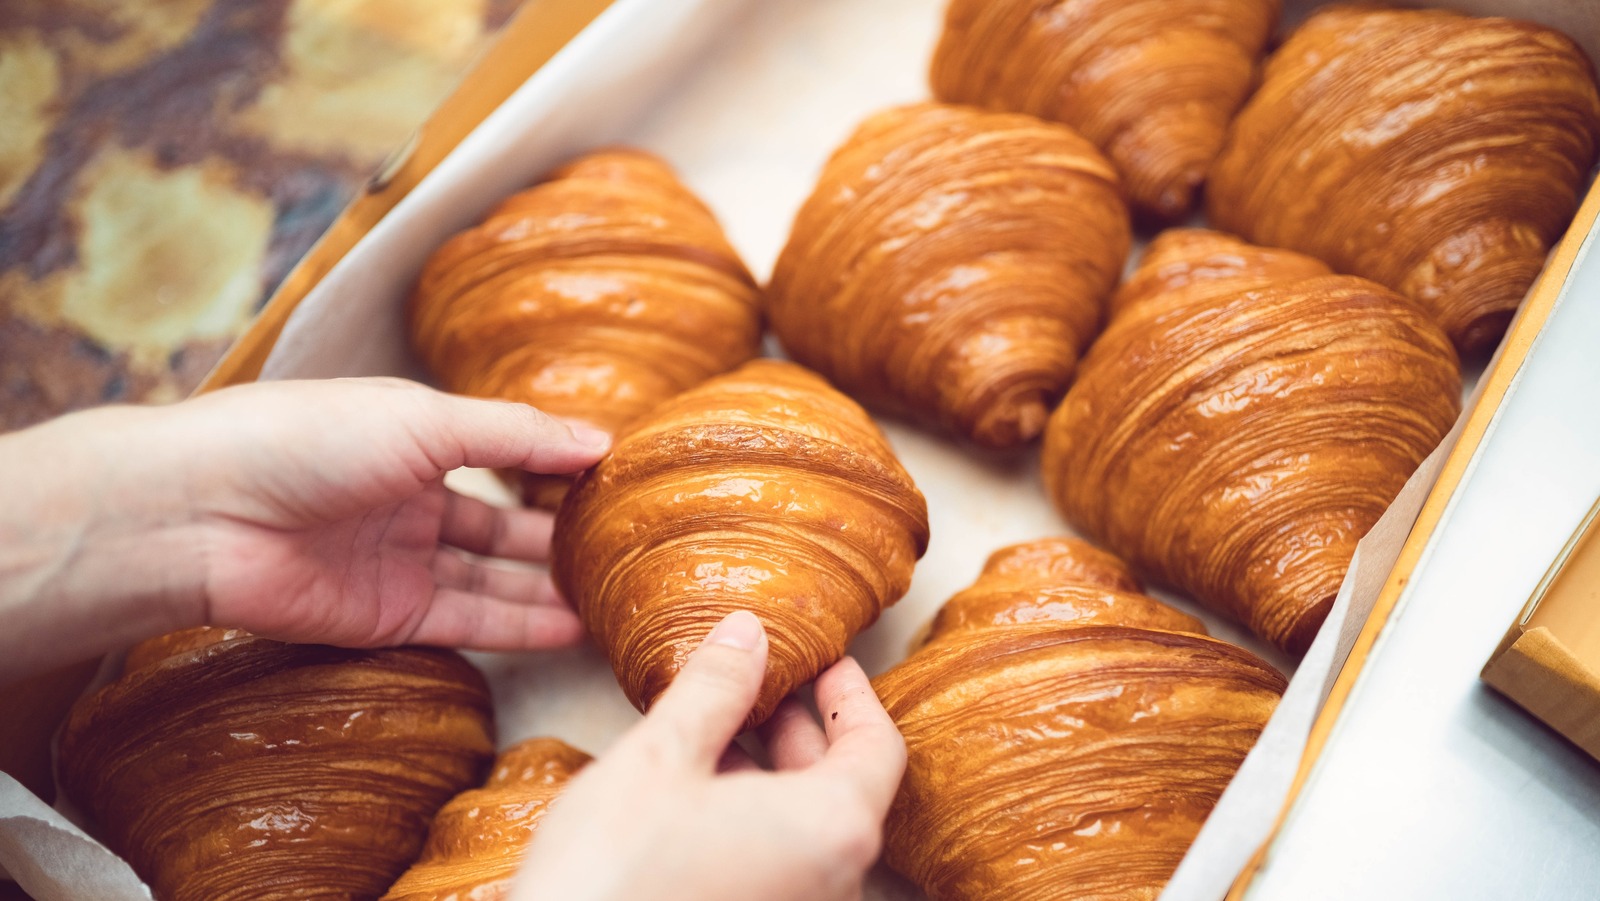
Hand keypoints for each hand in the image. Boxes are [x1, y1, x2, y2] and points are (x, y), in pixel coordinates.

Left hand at [0, 378, 608, 679]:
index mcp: (416, 438)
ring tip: (613, 598)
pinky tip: (569, 626)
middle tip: (627, 552)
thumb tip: (601, 440)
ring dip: (549, 589)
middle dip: (561, 538)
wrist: (205, 512)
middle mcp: (410, 501)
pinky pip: (466, 622)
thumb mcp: (426, 420)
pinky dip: (518, 626)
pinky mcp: (386, 616)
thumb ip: (517, 436)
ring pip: (491, 579)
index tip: (624, 480)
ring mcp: (399, 562)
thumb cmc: (308, 439)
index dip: (560, 467)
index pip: (506, 454)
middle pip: (503, 527)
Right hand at [513, 611, 906, 900]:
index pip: (878, 746)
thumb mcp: (661, 759)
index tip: (826, 659)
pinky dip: (756, 822)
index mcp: (833, 829)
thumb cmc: (612, 880)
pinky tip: (696, 798)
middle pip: (844, 788)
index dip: (851, 693)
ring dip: (772, 775)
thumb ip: (714, 689)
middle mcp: (835, 883)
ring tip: (716, 732)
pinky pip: (781, 866)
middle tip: (764, 681)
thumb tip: (747, 633)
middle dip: (801, 728)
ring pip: (808, 830)